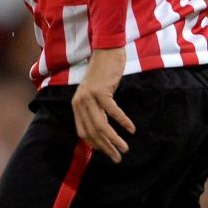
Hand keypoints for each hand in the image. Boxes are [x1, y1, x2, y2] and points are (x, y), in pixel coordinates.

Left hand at [71, 46, 133, 162]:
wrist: (106, 50)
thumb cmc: (104, 72)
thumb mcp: (96, 92)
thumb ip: (95, 107)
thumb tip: (103, 126)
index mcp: (77, 105)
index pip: (83, 132)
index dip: (95, 145)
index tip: (107, 152)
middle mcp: (80, 103)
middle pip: (92, 132)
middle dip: (105, 147)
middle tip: (117, 157)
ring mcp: (89, 97)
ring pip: (101, 125)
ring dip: (114, 139)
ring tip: (124, 148)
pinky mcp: (101, 91)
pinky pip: (113, 111)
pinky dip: (123, 122)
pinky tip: (131, 129)